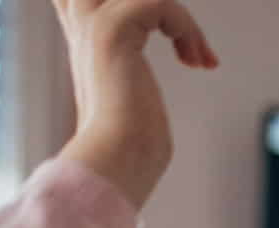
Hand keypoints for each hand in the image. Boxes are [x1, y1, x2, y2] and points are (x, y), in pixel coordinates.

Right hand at [53, 0, 218, 209]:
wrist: (119, 159)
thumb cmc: (131, 139)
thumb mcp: (131, 87)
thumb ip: (130, 58)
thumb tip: (178, 53)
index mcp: (83, 31)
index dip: (127, 2)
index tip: (173, 32)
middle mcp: (82, 20)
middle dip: (155, 2)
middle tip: (182, 37)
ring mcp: (93, 23)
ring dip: (182, 18)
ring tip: (196, 55)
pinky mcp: (111, 31)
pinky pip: (158, 3)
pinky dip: (187, 29)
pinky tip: (196, 61)